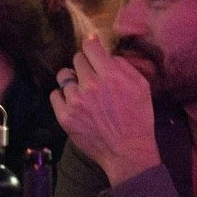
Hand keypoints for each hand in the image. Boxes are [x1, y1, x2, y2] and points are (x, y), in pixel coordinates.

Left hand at [50, 34, 160, 185]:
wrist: (127, 151)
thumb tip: (106, 55)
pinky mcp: (65, 116)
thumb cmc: (138, 118)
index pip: (89, 46)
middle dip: (85, 65)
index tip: (92, 49)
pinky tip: (73, 102)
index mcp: (110, 75)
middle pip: (77, 59)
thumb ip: (123, 66)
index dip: (91, 45)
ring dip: (72, 80)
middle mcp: (89, 84)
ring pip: (63, 76)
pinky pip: (55, 95)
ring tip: (81, 91)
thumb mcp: (142, 86)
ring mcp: (75, 101)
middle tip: (92, 76)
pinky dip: (62, 96)